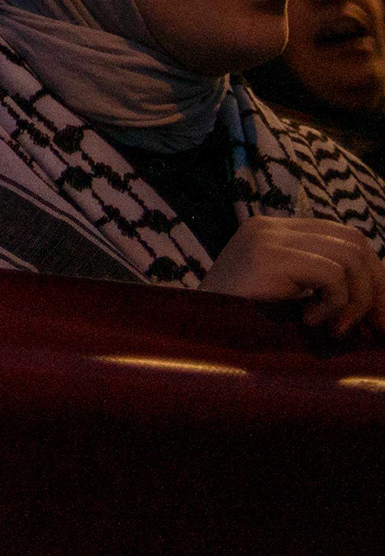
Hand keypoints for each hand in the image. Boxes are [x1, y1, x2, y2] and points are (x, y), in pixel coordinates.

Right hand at [206, 213, 383, 337]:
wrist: (189, 330)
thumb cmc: (236, 321)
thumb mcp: (283, 294)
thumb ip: (315, 280)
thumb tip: (376, 294)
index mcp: (274, 230)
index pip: (345, 237)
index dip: (373, 275)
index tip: (379, 315)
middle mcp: (272, 226)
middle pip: (355, 242)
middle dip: (376, 287)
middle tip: (377, 326)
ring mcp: (269, 238)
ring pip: (350, 258)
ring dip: (356, 300)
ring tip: (335, 327)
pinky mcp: (269, 256)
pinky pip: (331, 275)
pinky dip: (335, 304)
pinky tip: (310, 321)